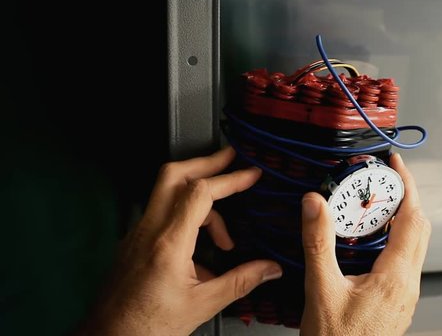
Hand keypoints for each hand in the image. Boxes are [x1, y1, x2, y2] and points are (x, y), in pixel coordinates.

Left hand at [77, 147, 281, 335]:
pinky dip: (186, 218)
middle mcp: (149, 230)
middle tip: (229, 158)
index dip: (230, 178)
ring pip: (167, 193)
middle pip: (173, 175)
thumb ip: (241, 281)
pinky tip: (201, 249)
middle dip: (206, 162)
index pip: (200, 192)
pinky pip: (162, 215)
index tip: (250, 174)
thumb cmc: (146, 326)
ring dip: (199, 200)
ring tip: (224, 238)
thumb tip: (270, 269)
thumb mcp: (203, 305)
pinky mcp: (134, 242)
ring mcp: (137, 233)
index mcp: (169, 243)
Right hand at [300, 153, 429, 335]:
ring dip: (401, 219)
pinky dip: (394, 240)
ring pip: (414, 246)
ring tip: (376, 205)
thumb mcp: (321, 289)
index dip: (407, 186)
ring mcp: (405, 295)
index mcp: (396, 277)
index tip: (395, 164)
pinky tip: (370, 242)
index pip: (412, 218)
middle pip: (419, 228)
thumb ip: (319, 244)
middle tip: (383, 180)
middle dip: (405, 198)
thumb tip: (315, 204)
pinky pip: (405, 261)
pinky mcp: (397, 303)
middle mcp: (408, 284)